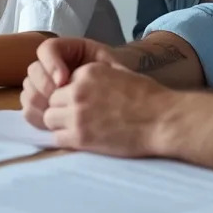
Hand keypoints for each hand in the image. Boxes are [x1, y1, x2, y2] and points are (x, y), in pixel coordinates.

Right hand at [21, 37, 118, 128]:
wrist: (123, 97)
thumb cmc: (117, 79)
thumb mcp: (113, 67)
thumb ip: (98, 66)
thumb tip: (68, 82)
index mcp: (67, 50)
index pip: (48, 49)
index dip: (51, 64)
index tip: (64, 81)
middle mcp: (50, 65)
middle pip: (33, 70)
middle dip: (45, 86)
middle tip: (59, 100)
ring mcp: (43, 85)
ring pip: (28, 90)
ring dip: (40, 102)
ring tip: (58, 113)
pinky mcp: (42, 105)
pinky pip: (28, 108)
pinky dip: (36, 116)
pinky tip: (52, 123)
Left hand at [43, 62, 175, 156]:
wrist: (162, 120)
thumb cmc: (148, 97)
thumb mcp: (119, 73)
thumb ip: (97, 76)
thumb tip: (81, 83)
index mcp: (88, 72)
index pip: (61, 83)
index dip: (69, 95)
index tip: (81, 103)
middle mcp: (78, 91)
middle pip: (52, 101)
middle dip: (61, 109)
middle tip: (78, 118)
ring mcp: (77, 114)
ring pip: (49, 118)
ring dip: (60, 124)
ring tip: (79, 129)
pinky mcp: (80, 137)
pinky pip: (57, 137)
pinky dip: (66, 139)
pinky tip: (82, 139)